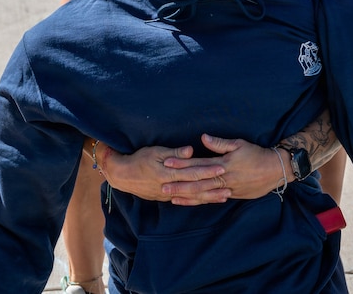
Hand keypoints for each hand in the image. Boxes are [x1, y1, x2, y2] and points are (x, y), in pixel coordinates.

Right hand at [96, 144, 228, 202]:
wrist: (123, 175)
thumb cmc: (139, 159)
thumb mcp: (155, 152)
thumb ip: (174, 153)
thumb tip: (190, 151)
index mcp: (168, 173)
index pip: (192, 172)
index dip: (208, 170)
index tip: (222, 167)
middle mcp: (170, 186)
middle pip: (195, 187)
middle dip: (213, 187)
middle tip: (230, 187)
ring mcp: (168, 194)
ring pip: (192, 196)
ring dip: (209, 196)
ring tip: (224, 197)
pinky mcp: (166, 197)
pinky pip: (185, 200)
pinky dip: (197, 200)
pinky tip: (206, 200)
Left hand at [162, 134, 289, 204]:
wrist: (274, 170)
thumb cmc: (256, 154)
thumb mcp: (239, 144)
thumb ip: (220, 143)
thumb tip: (202, 138)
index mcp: (223, 164)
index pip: (198, 164)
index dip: (182, 164)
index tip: (167, 163)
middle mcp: (223, 179)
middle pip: (197, 182)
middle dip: (179, 184)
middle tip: (162, 185)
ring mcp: (226, 189)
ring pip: (203, 194)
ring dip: (186, 195)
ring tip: (171, 196)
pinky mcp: (230, 195)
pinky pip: (211, 199)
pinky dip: (199, 201)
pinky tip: (188, 202)